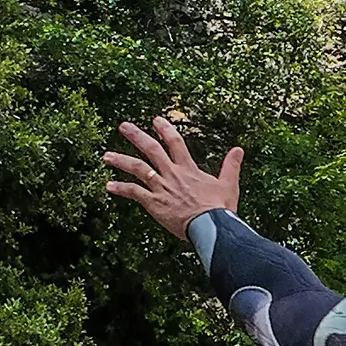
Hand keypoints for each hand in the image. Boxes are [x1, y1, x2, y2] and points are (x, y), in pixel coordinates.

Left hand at [103, 116, 244, 239]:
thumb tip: (238, 149)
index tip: (155, 120)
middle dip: (136, 136)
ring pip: (137, 168)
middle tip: (123, 127)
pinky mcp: (154, 203)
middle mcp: (172, 174)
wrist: (210, 226)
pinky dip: (121, 189)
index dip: (165, 129)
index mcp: (188, 169)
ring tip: (106, 156)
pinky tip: (109, 186)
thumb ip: (231, 165)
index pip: (175, 142)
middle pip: (151, 149)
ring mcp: (161, 188)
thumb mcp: (229, 184)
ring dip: (121, 160)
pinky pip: (134, 193)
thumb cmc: (220, 208)